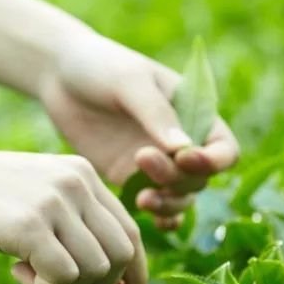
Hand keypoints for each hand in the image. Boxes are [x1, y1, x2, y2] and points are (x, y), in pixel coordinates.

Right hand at [0, 142, 145, 283]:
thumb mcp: (34, 197)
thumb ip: (69, 224)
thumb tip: (103, 282)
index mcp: (84, 176)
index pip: (131, 234)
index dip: (133, 276)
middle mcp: (78, 184)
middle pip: (122, 255)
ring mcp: (55, 202)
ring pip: (96, 270)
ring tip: (28, 273)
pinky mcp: (29, 224)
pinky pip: (62, 276)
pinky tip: (14, 270)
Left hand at [37, 30, 239, 228]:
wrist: (59, 74)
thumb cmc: (100, 66)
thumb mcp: (129, 82)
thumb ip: (155, 114)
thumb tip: (183, 150)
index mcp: (193, 113)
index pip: (224, 149)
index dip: (212, 161)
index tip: (184, 158)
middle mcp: (179, 142)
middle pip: (199, 179)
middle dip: (177, 178)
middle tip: (141, 159)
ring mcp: (154, 162)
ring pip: (178, 197)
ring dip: (168, 203)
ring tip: (141, 199)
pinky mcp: (127, 175)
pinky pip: (152, 203)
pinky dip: (156, 216)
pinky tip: (144, 216)